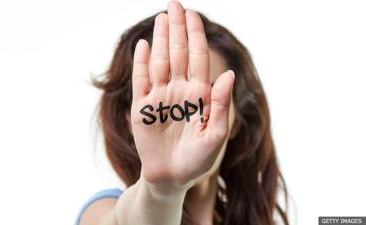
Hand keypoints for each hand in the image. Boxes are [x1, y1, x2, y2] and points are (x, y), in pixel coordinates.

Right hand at [130, 1, 234, 191]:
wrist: (171, 177)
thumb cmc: (197, 159)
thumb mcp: (215, 135)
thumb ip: (221, 105)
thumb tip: (227, 74)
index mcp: (199, 95)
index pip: (197, 58)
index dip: (195, 36)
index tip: (193, 14)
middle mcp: (179, 90)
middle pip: (177, 53)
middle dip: (177, 29)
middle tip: (174, 5)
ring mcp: (159, 97)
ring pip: (160, 61)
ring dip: (161, 40)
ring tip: (162, 18)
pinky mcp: (142, 107)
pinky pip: (141, 80)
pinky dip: (142, 63)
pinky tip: (145, 45)